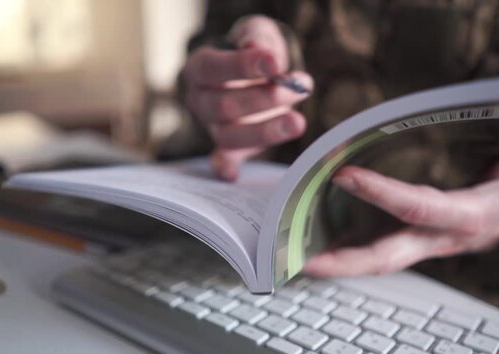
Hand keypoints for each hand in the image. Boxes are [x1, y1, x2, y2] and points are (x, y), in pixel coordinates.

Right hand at [183, 15, 312, 179]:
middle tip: (298, 88)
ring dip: (266, 131)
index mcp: (200, 69)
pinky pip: (224, 160)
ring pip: (230, 136)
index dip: (242, 67)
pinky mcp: (230, 148)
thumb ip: (256, 38)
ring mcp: (214, 127)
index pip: (214, 68)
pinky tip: (233, 175)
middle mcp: (201, 101)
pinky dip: (226, 168)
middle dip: (264, 99)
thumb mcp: (256, 34)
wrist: (255, 73)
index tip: (273, 63)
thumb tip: (256, 48)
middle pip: (224, 106)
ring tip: (297, 122)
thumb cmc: (253, 51)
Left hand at [304, 113, 498, 276]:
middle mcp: (441, 239)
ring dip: (335, 260)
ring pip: (376, 260)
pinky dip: (346, 249)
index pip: (418, 208)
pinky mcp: (415, 241)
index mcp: (470, 215)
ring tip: (292, 251)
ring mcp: (424, 244)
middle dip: (343, 261)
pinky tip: (314, 239)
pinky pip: (376, 249)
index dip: (382, 194)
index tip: (342, 174)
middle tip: (300, 256)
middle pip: (386, 256)